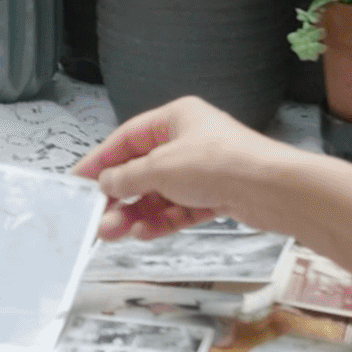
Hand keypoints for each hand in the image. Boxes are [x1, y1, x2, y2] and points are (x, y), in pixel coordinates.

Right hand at [74, 99, 308, 242]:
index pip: (127, 138)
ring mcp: (204, 170)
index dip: (100, 161)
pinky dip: (162, 221)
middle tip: (98, 220)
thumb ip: (128, 177)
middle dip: (119, 196)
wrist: (272, 189)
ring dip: (137, 213)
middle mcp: (189, 140)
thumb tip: (106, 183)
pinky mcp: (216, 195)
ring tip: (115, 234)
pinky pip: (180, 209)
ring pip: (160, 193)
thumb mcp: (161, 167)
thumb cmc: (220, 163)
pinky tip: (143, 233)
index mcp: (176, 118)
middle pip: (142, 169)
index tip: (78, 181)